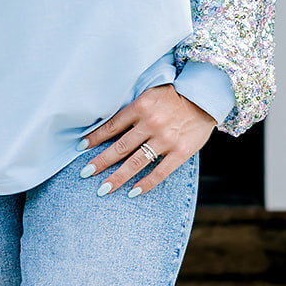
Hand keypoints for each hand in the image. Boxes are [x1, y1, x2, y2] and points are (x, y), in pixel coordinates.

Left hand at [80, 84, 214, 197]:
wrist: (204, 97)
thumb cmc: (173, 95)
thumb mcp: (149, 94)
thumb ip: (132, 110)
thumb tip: (108, 127)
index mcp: (141, 106)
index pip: (112, 125)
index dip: (95, 138)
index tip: (80, 148)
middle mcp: (151, 123)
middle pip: (120, 147)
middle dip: (100, 162)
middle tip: (85, 173)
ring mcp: (166, 139)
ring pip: (136, 162)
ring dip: (117, 177)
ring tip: (102, 188)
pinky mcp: (181, 152)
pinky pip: (160, 172)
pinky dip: (145, 183)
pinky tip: (133, 192)